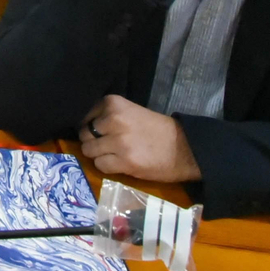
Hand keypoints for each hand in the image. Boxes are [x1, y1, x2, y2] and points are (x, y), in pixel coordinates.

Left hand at [77, 94, 201, 182]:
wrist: (184, 148)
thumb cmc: (157, 130)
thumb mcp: (131, 112)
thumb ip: (108, 116)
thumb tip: (85, 126)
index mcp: (114, 103)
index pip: (86, 116)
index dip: (90, 127)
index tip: (101, 133)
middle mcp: (113, 119)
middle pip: (85, 134)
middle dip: (93, 142)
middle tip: (107, 146)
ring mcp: (118, 141)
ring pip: (89, 151)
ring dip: (99, 155)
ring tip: (114, 155)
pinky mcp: (125, 161)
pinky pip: (100, 165)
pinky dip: (107, 166)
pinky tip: (120, 164)